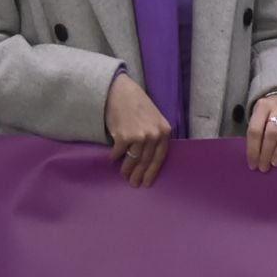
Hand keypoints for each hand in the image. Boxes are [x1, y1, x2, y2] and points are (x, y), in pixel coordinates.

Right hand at [105, 73, 172, 188]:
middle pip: (146, 161)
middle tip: (134, 184)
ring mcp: (140, 136)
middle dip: (140, 174)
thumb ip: (154, 135)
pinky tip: (112, 159)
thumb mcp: (153, 119)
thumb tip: (147, 157)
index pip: (160, 156)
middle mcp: (154, 135)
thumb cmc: (137, 105)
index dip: (153, 171)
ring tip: (124, 175)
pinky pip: (118, 153)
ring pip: (133, 160)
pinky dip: (114, 157)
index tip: (148, 183)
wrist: (121, 92)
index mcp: (164, 130)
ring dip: (127, 169)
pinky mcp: (124, 137)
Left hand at [245, 92, 276, 171]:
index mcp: (262, 107)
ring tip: (276, 162)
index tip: (253, 164)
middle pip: (271, 132)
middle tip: (264, 167)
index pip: (255, 130)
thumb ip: (257, 131)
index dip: (253, 149)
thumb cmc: (269, 112)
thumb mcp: (259, 116)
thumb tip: (254, 156)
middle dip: (267, 152)